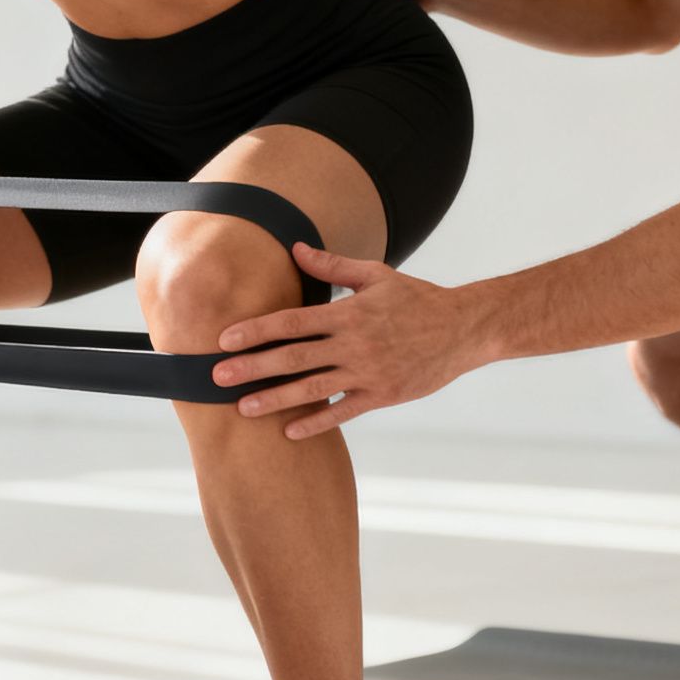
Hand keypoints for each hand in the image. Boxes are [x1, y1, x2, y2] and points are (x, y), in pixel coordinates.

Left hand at [212, 244, 490, 438]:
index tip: (225, 339)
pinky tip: (290, 432)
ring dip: (275, 400)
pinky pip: (343, 412)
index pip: (292, 321)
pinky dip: (317, 423)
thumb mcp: (376, 275)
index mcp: (348, 313)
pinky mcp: (383, 395)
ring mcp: (368, 373)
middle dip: (252, 367)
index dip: (256, 330)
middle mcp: (354, 344)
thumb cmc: (417, 299)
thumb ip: (333, 265)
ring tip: (243, 409)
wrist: (464, 329)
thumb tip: (296, 247)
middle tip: (215, 377)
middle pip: (293, 357)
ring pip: (312, 389)